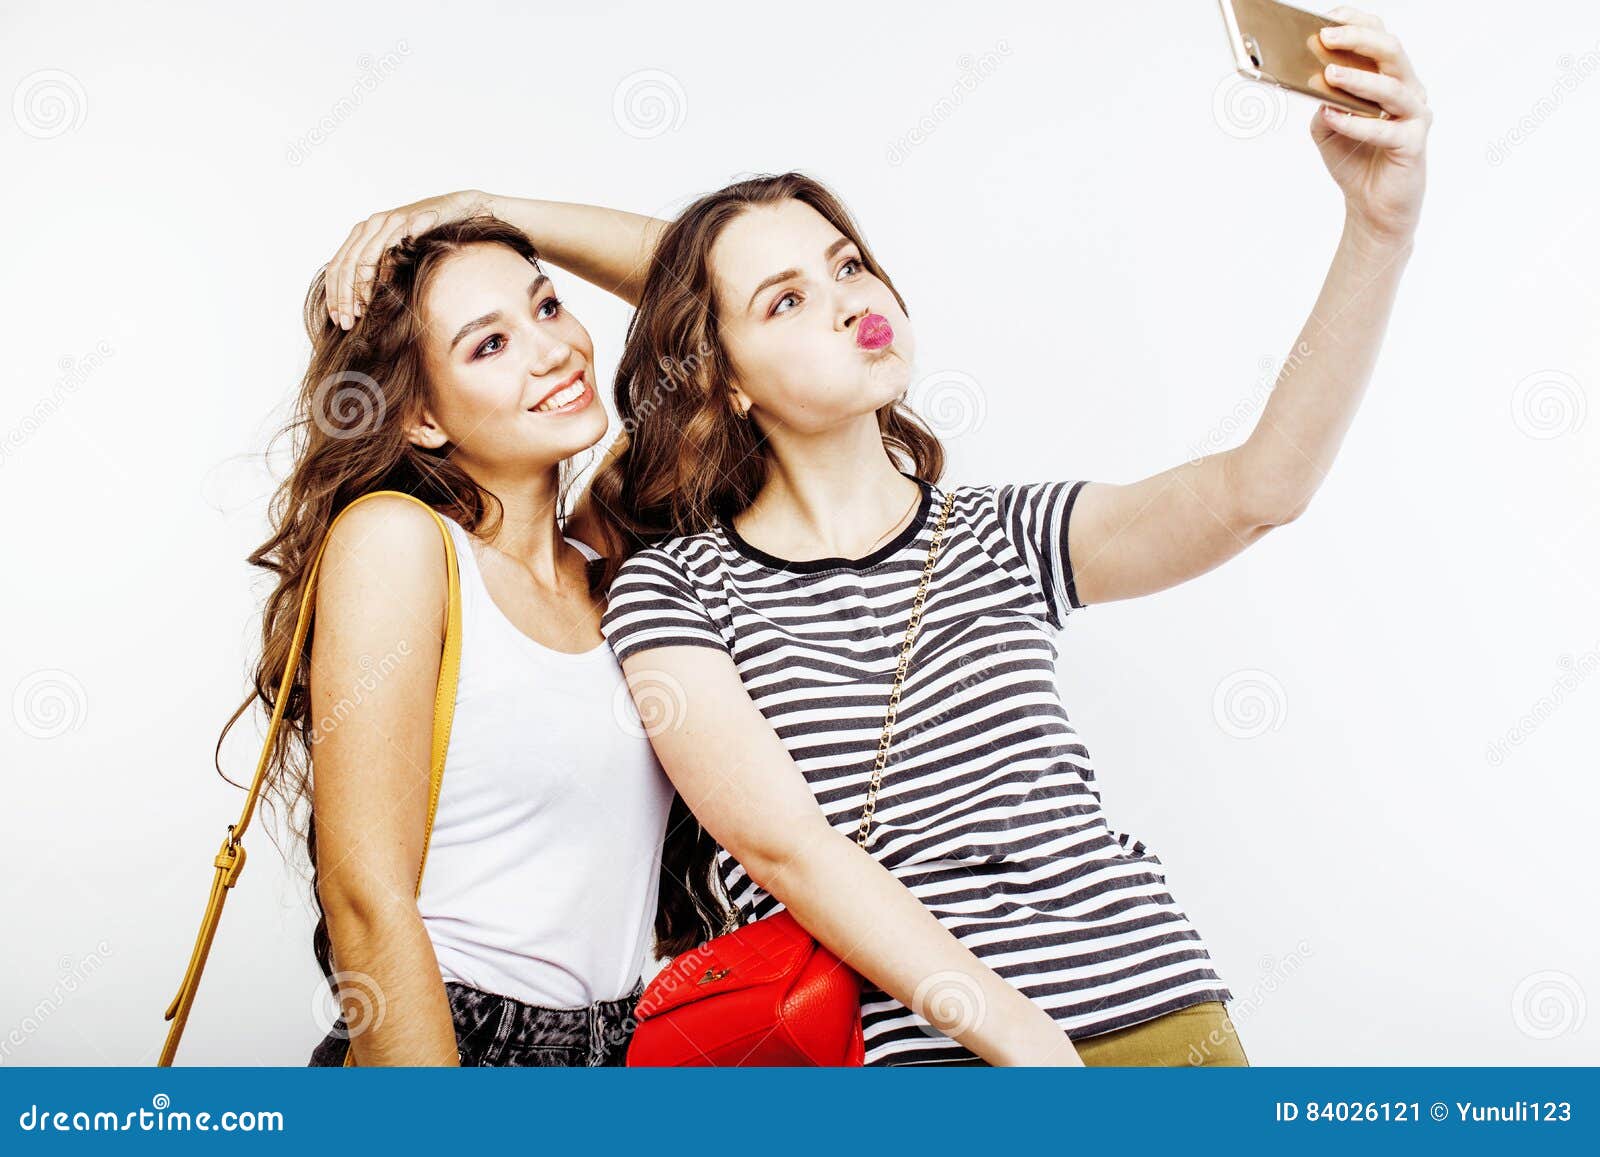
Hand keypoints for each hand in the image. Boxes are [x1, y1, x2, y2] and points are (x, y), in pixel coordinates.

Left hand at [322, 189, 494, 328]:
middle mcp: (371, 224)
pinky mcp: (405, 223)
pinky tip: (378, 296)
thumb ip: (382, 269)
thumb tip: (363, 302)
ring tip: (358, 315)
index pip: (338, 265)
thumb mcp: (401, 254)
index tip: (337, 318)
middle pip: (344, 265)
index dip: (333, 294)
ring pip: (360, 261)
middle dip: (342, 298)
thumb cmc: (433, 237)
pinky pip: (385, 252)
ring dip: (356, 292)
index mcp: (364, 232)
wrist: (461, 210)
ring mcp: (387, 222)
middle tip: (345, 323)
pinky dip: (379, 277)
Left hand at [1311, 7, 1429, 247]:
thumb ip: (1322, 101)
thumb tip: (1309, 80)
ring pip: (1393, 86)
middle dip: (1358, 40)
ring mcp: (1415, 116)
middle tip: (1325, 37)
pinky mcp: (1413, 144)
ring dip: (1358, 77)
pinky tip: (1332, 115)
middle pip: (1391, 52)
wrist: (1371, 207)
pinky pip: (1385, 129)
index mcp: (1391, 79)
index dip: (1357, 22)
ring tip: (1328, 73)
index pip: (1381, 38)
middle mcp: (1409, 91)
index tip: (1329, 16)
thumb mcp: (1327, 127)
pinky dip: (1356, 122)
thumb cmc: (1354, 160)